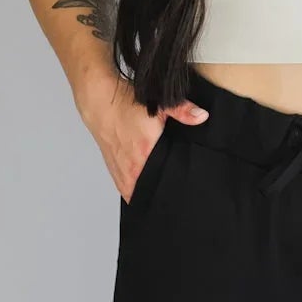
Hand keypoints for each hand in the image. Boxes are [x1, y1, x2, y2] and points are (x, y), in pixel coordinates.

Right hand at [75, 70, 208, 199]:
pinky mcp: (113, 168)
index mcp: (145, 153)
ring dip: (145, 195)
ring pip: (134, 192)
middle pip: (149, 190)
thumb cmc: (126, 105)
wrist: (100, 102)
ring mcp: (121, 168)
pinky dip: (132, 191)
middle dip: (161, 194)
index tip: (181, 194)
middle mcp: (131, 165)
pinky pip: (124, 188)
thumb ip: (182, 111)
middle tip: (174, 198)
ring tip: (159, 199)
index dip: (173, 189)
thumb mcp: (159, 105)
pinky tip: (141, 193)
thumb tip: (202, 116)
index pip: (161, 181)